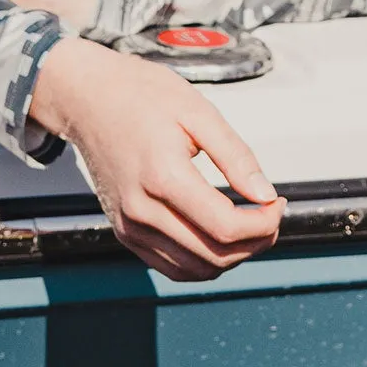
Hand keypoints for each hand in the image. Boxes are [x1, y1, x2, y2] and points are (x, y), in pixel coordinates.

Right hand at [30, 38, 284, 281]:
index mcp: (163, 178)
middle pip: (214, 255)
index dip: (265, 223)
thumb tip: (266, 195)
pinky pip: (172, 267)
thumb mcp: (200, 112)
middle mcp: (141, 211)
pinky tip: (221, 234)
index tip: (278, 203)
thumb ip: (236, 157)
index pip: (226, 228)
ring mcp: (129, 226)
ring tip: (251, 224)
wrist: (88, 98)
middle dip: (256, 241)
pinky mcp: (125, 232)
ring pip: (195, 269)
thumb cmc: (141, 97)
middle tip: (272, 214)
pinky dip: (205, 260)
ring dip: (233, 256)